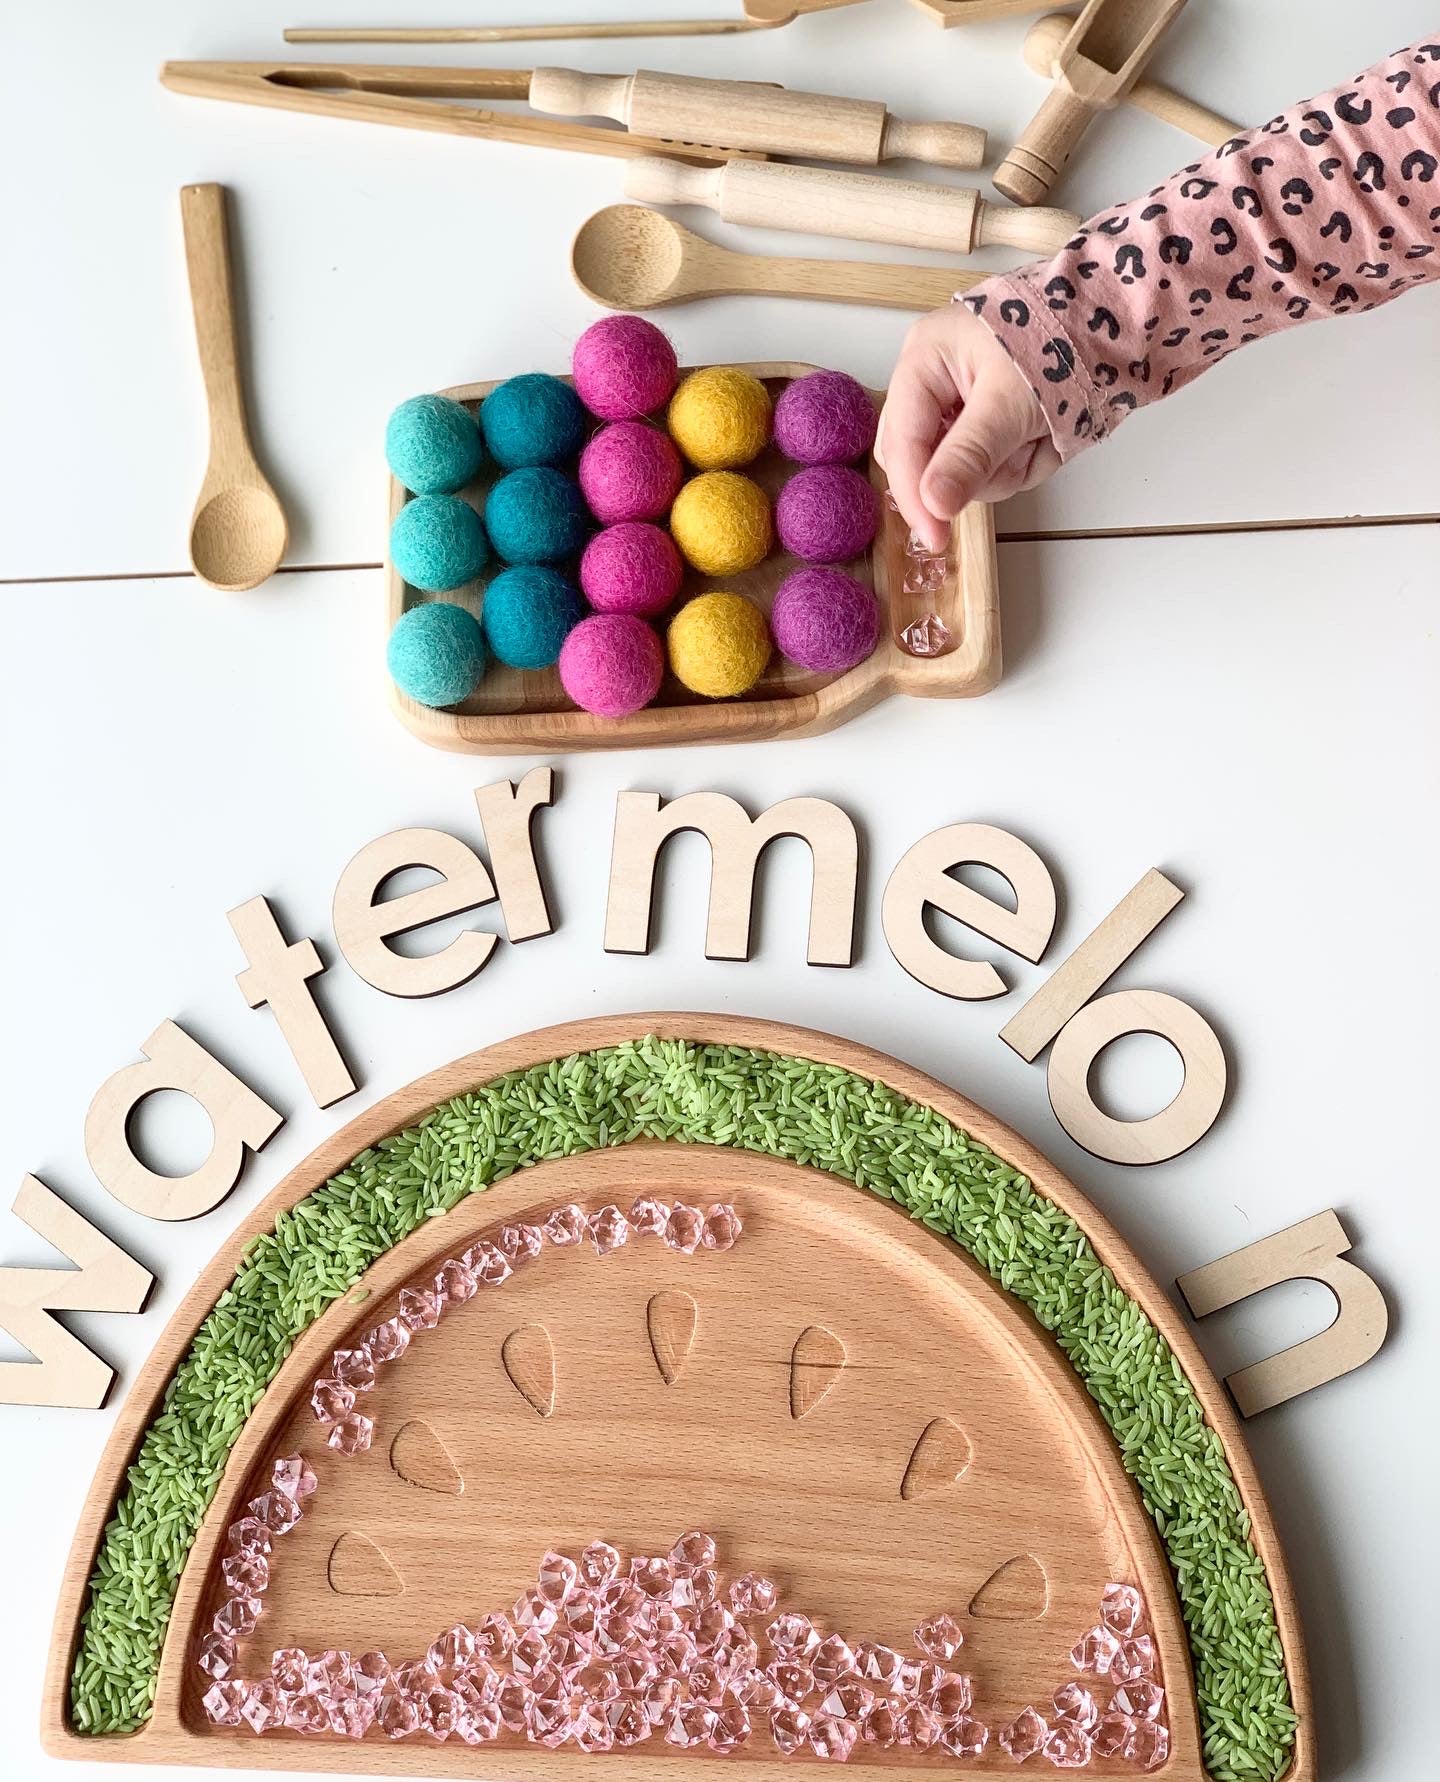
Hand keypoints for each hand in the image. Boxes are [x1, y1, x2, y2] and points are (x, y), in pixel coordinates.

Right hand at [876, 304, 1057, 552]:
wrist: (1113, 324)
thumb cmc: (1058, 343)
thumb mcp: (1010, 403)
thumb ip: (970, 456)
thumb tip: (934, 505)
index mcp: (924, 360)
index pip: (902, 440)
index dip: (914, 493)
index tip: (934, 537)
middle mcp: (934, 383)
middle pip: (924, 459)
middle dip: (976, 471)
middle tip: (1016, 460)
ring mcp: (962, 406)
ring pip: (962, 471)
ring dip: (1007, 467)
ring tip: (1041, 437)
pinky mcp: (990, 424)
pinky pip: (991, 467)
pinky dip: (1021, 462)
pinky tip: (1044, 440)